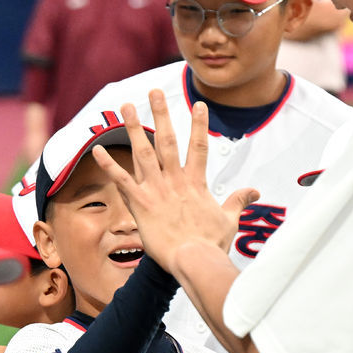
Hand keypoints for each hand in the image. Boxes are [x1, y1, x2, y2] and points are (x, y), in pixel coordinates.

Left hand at [94, 89, 258, 273]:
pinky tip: (96, 149)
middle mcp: (174, 181)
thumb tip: (255, 192)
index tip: (198, 104)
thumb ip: (238, 202)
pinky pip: (121, 181)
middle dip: (161, 114)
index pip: (199, 147)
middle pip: (166, 140)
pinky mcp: (140, 204)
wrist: (194, 260)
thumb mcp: (229, 220)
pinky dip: (109, 165)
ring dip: (133, 128)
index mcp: (196, 183)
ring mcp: (156, 190)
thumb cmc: (211, 244)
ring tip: (126, 107)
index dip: (199, 125)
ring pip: (142, 152)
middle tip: (154, 92)